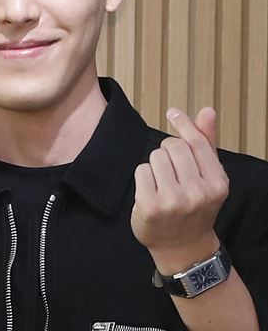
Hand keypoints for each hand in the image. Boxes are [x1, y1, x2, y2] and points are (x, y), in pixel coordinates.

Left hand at [131, 107, 229, 272]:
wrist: (183, 248)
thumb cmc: (195, 206)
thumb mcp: (208, 177)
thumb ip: (206, 142)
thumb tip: (207, 110)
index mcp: (217, 183)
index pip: (196, 142)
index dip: (183, 124)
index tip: (172, 113)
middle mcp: (199, 192)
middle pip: (172, 146)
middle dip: (167, 152)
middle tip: (172, 173)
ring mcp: (174, 201)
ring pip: (155, 157)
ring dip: (155, 166)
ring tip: (163, 185)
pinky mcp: (151, 206)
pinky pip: (141, 170)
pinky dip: (143, 178)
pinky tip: (151, 193)